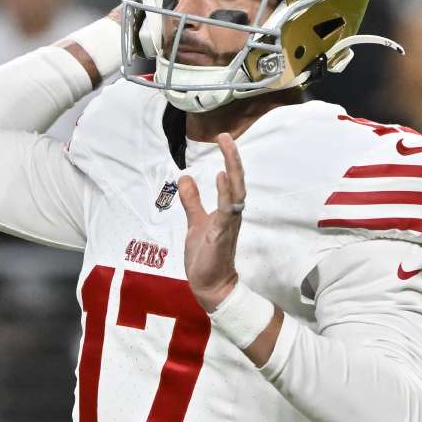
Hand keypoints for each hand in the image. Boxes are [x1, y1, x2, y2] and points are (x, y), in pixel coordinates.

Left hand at [178, 133, 244, 310]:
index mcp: (227, 210)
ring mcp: (228, 223)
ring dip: (232, 170)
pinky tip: (221, 178)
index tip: (224, 139)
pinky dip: (224, 194)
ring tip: (228, 149)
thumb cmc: (206, 255)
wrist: (210, 285)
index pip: (231, 180)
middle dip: (233, 158)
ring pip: (235, 192)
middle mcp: (232, 214)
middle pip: (237, 181)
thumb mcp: (195, 222)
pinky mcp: (222, 234)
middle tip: (226, 137)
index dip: (229, 160)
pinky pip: (226, 211)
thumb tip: (185, 177)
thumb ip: (192, 201)